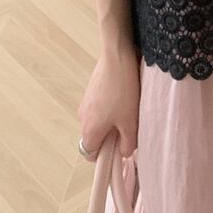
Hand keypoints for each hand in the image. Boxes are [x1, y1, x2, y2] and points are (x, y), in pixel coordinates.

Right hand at [77, 40, 140, 159]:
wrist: (116, 57)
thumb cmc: (123, 91)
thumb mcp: (130, 122)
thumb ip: (127, 143)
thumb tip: (124, 152)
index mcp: (89, 130)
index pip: (90, 154)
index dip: (105, 155)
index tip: (119, 149)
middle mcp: (82, 117)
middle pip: (95, 136)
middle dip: (111, 136)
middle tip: (129, 127)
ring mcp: (85, 101)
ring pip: (98, 119)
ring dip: (112, 119)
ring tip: (129, 108)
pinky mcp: (91, 89)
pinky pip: (100, 105)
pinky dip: (110, 105)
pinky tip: (125, 95)